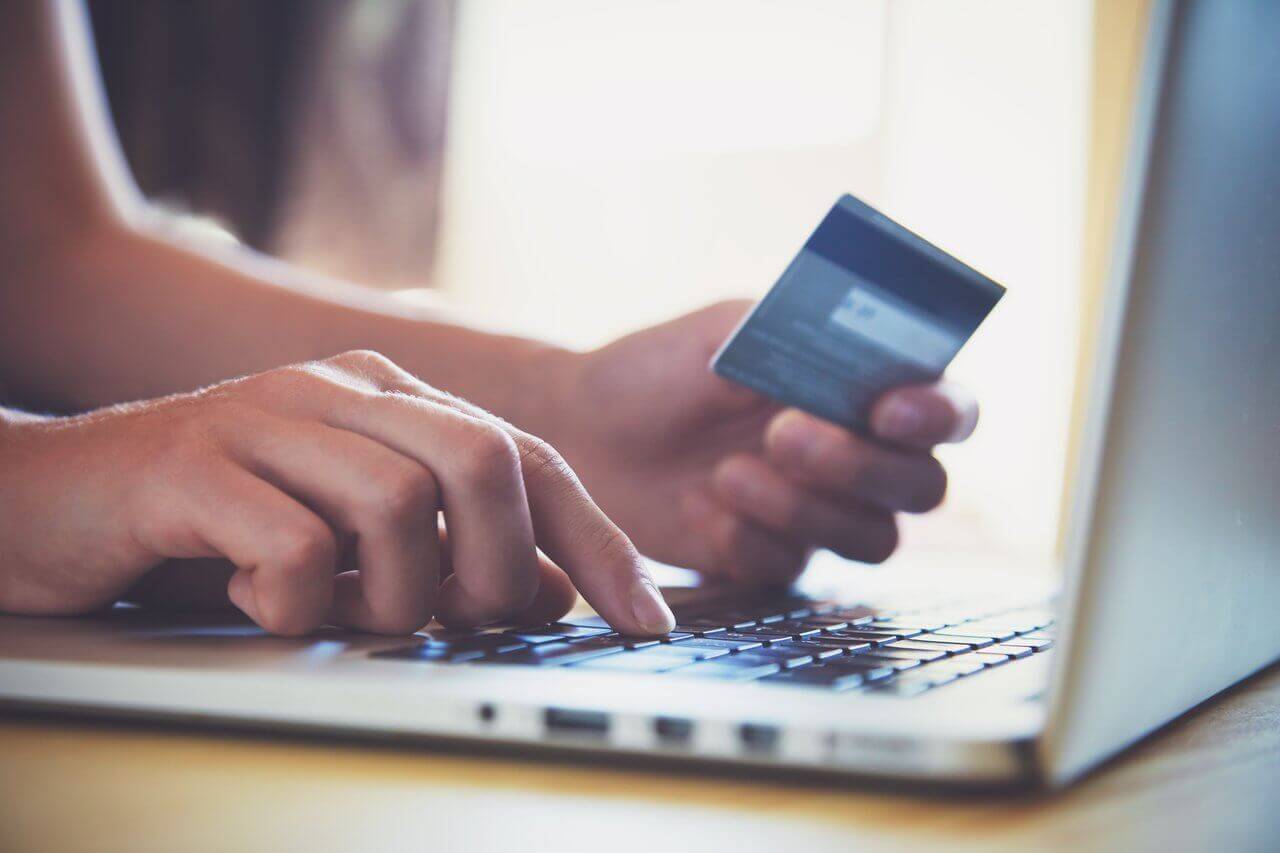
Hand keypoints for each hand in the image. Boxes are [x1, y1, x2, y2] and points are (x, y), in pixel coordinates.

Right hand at [0, 351, 673, 635]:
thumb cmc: (213, 526)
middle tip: (458, 618)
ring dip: (390, 597)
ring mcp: (264, 417)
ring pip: (398, 506)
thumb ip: (449, 553)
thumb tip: (553, 591)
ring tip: (339, 612)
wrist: (47, 500)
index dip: (598, 542)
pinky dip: (293, 604)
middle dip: (496, 567)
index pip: (529, 458)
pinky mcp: (192, 464)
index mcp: (390, 398)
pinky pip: (293, 548)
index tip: (648, 620)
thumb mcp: (350, 544)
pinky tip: (254, 601)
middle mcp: (338, 390)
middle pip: (484, 460)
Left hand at [545, 301, 977, 584]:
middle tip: (782, 434)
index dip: (939, 414)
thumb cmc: (663, 367)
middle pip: (922, 487)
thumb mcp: (728, 330)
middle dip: (859, 464)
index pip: (947, 409)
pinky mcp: (773, 559)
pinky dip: (748, 538)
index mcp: (865, 390)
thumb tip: (856, 340)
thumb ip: (796, 333)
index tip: (888, 408)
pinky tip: (701, 505)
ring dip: (806, 508)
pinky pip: (792, 568)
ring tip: (728, 472)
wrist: (587, 428)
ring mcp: (820, 514)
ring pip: (872, 539)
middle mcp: (860, 458)